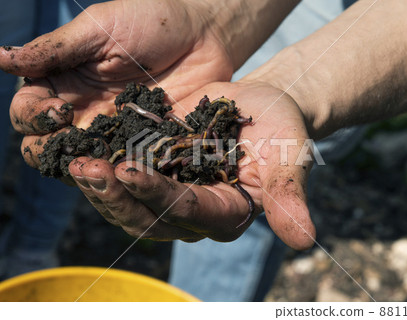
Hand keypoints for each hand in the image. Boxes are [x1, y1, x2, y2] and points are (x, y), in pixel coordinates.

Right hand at [0, 0, 233, 166]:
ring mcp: (114, 133)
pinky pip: (124, 168)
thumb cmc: (152, 21)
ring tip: (94, 166)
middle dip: (49, 151)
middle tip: (71, 143)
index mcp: (64, 83)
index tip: (58, 111)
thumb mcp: (101, 29)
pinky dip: (119, 175)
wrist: (203, 35)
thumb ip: (56, 50)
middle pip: (47, 147)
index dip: (33, 117)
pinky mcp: (144, 145)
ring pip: (82, 164)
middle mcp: (83, 113)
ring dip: (81, 169)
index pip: (28, 112)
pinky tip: (124, 173)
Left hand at [69, 81, 315, 248]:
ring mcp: (169, 192)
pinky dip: (101, 168)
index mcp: (225, 214)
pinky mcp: (154, 171)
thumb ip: (289, 196)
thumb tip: (305, 243)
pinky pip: (122, 178)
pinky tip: (77, 150)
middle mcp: (193, 212)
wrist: (261, 108)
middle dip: (117, 197)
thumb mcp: (291, 157)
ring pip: (128, 204)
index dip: (159, 196)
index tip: (131, 172)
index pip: (187, 212)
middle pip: (148, 218)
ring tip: (75, 163)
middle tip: (87, 171)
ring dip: (100, 187)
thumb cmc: (282, 131)